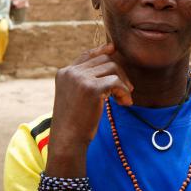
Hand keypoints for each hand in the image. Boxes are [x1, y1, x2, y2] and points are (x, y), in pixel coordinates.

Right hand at [45, 42, 132, 177]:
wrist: (67, 140)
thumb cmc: (74, 121)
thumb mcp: (76, 95)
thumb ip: (87, 78)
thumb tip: (110, 54)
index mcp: (64, 73)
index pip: (87, 55)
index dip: (102, 50)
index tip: (114, 49)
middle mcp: (71, 72)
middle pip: (104, 59)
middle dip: (119, 72)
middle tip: (126, 89)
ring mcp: (80, 79)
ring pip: (113, 68)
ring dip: (123, 83)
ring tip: (123, 99)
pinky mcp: (92, 88)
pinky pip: (117, 82)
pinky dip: (125, 92)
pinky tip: (124, 103)